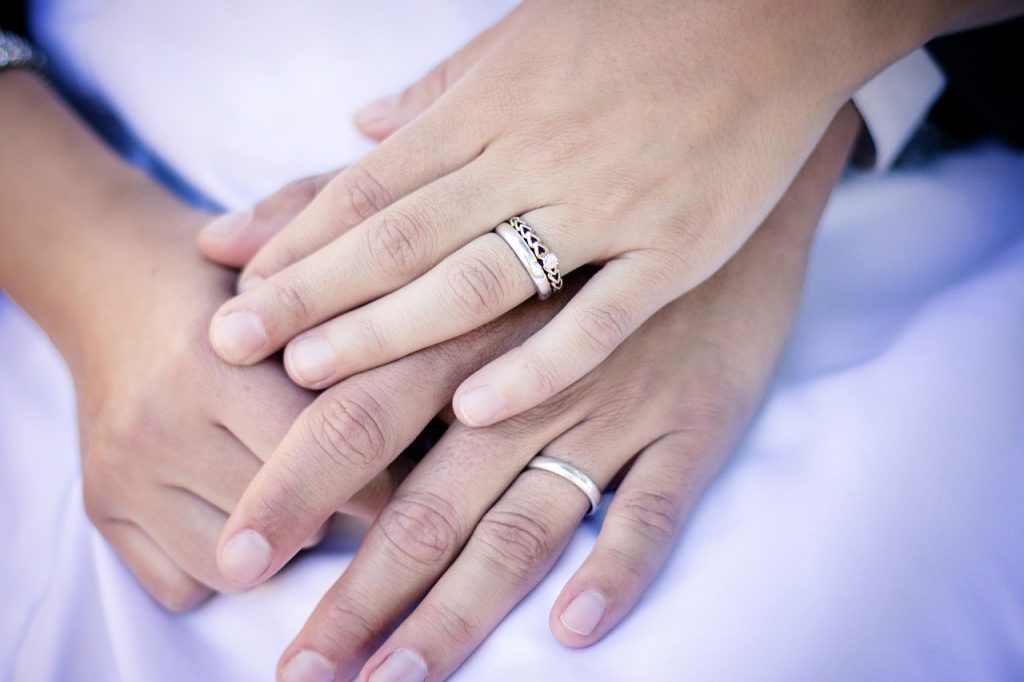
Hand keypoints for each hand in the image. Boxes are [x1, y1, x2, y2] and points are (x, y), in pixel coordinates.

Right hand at [0, 71, 404, 609]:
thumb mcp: (298, 267)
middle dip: (348, 513)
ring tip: (312, 496)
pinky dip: (226, 566)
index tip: (430, 468)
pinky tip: (251, 515)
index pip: (325, 448)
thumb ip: (357, 312)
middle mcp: (155, 425)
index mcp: (207, 361)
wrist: (110, 277)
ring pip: (234, 568)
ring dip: (288, 548)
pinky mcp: (100, 508)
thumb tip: (442, 396)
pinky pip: (181, 586)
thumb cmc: (230, 276)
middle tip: (382, 489)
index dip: (392, 471)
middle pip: (285, 521)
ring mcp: (120, 474)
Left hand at [202, 0, 922, 431]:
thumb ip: (442, 93)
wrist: (780, 15)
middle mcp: (535, 156)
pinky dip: (537, 362)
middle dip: (309, 291)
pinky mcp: (676, 251)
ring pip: (480, 278)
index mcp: (494, 107)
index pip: (375, 183)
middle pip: (400, 236)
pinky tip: (474, 408)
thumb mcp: (528, 37)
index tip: (238, 282)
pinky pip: (599, 317)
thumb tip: (361, 127)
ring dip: (389, 328)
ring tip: (309, 374)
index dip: (302, 236)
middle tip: (230, 341)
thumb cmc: (646, 24)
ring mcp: (608, 206)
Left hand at [213, 102, 859, 679]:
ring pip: (528, 523)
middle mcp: (525, 373)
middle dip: (357, 592)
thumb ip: (328, 211)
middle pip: (429, 499)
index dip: (289, 490)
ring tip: (394, 681)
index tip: (232, 562)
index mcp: (457, 318)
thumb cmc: (554, 186)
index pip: (355, 415)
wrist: (699, 157)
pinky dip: (617, 567)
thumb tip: (213, 240)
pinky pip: (657, 507)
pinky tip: (572, 630)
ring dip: (459, 610)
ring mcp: (614, 401)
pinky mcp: (694, 421)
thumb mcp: (433, 179)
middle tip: (296, 672)